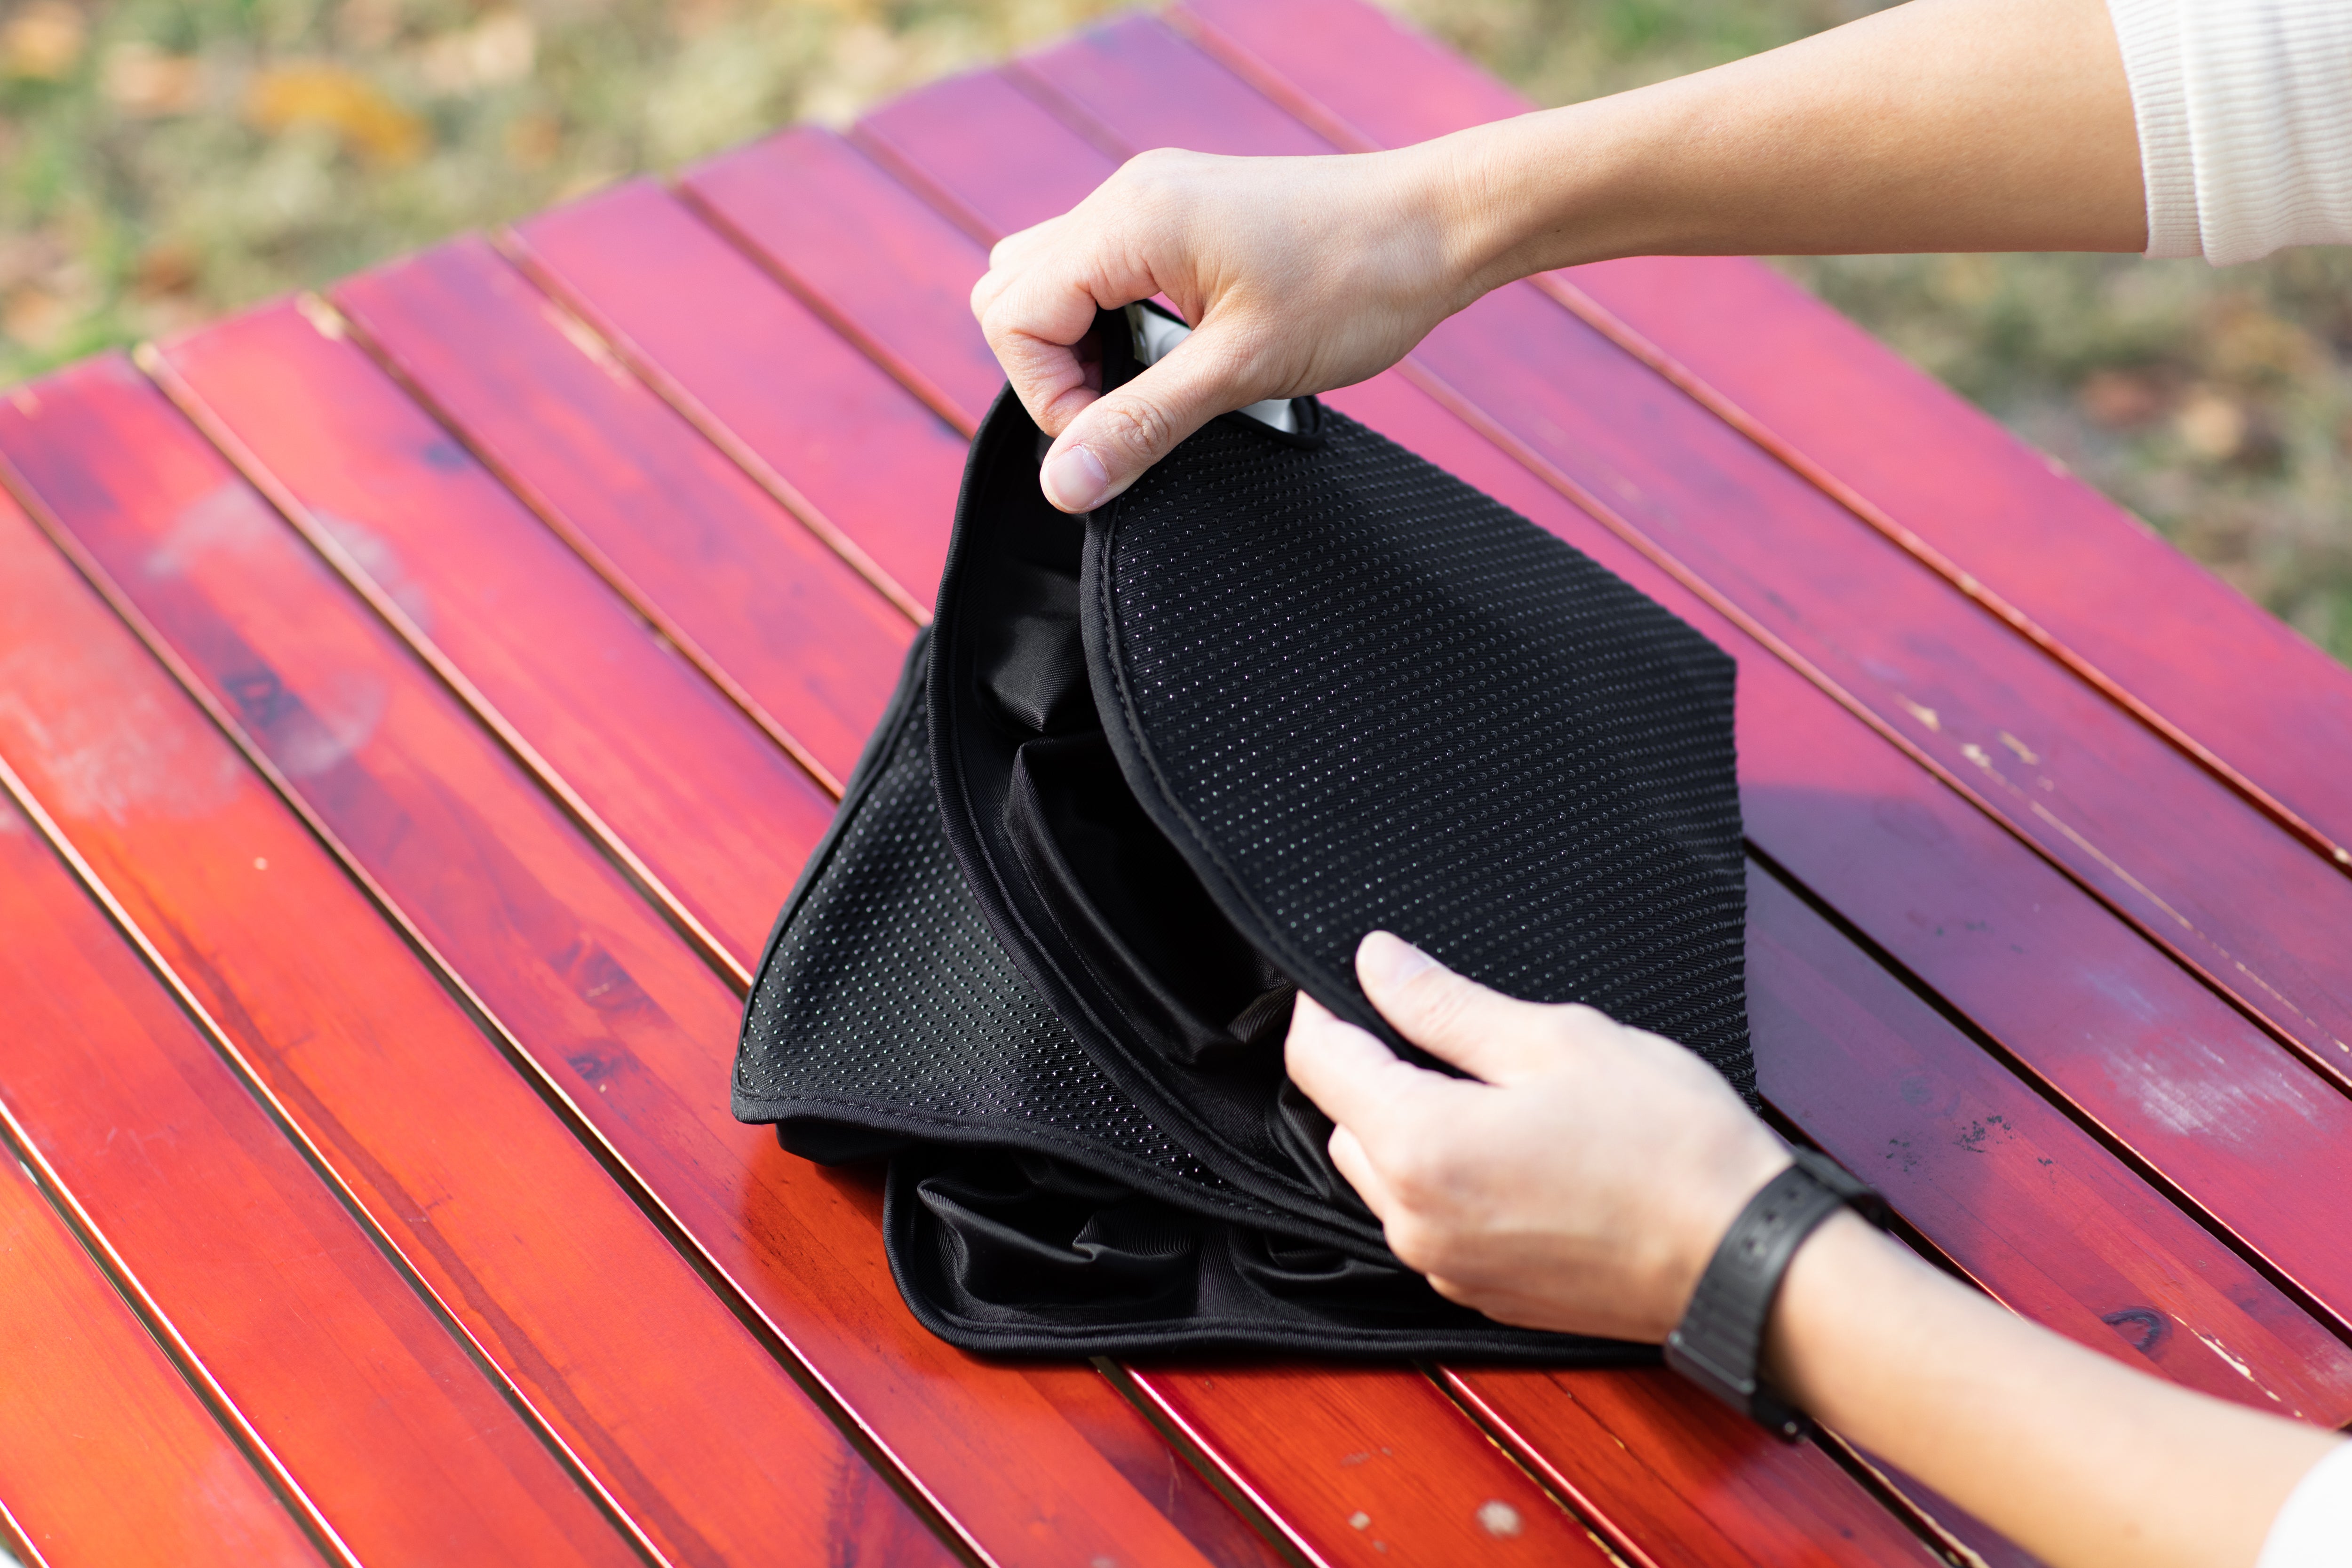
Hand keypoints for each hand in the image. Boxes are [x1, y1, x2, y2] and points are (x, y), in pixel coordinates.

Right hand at [968, 142, 1487, 512]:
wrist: (1441, 225)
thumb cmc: (1357, 284)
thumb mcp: (1243, 369)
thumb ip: (1143, 424)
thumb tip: (1064, 484)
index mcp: (1131, 220)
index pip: (1015, 315)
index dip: (1050, 394)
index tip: (1115, 438)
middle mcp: (1129, 196)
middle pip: (1014, 290)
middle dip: (1050, 368)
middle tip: (1125, 413)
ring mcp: (1155, 199)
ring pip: (1053, 277)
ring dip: (1078, 345)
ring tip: (1146, 387)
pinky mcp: (1184, 215)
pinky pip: (1103, 268)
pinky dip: (1112, 320)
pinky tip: (1169, 355)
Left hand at [1283, 930, 1789, 1340]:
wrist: (1742, 1259)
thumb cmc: (1668, 1145)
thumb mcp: (1555, 1040)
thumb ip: (1445, 1004)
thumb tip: (1376, 964)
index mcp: (1420, 1147)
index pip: (1316, 1063)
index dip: (1323, 1008)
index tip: (1349, 978)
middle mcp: (1413, 1220)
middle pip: (1342, 1121)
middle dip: (1371, 1068)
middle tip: (1437, 1026)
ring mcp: (1444, 1266)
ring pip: (1380, 1174)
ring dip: (1406, 1125)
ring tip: (1487, 1086)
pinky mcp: (1480, 1291)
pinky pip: (1426, 1219)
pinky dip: (1443, 1178)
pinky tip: (1510, 1149)